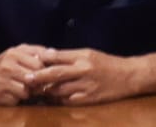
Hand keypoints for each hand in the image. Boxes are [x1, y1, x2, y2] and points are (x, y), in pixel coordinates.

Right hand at [0, 43, 48, 105]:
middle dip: (36, 83)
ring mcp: (0, 82)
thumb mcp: (20, 50)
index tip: (42, 73)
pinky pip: (15, 100)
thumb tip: (54, 53)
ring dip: (27, 92)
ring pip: (25, 92)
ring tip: (23, 86)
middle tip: (34, 82)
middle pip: (32, 79)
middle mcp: (6, 67)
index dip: (43, 71)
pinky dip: (17, 98)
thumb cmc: (6, 61)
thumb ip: (38, 50)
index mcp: (14, 54)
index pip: (38, 65)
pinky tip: (13, 92)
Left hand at [26, 48, 141, 104]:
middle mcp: (84, 70)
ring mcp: (86, 86)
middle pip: (56, 74)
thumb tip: (47, 55)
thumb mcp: (89, 53)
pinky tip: (51, 99)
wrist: (129, 77)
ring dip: (46, 90)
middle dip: (39, 76)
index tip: (29, 61)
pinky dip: (58, 100)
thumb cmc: (106, 63)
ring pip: (60, 89)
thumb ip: (68, 56)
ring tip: (35, 90)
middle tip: (26, 78)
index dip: (42, 60)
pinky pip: (68, 101)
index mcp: (82, 56)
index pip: (57, 57)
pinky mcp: (89, 99)